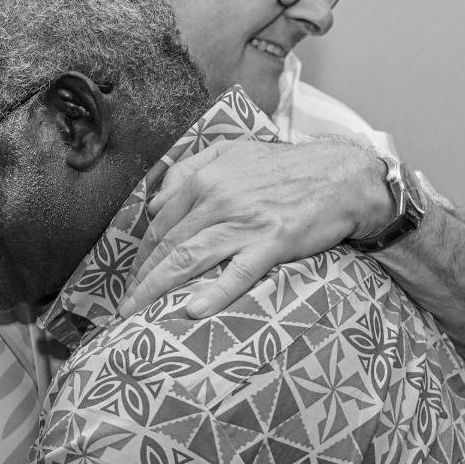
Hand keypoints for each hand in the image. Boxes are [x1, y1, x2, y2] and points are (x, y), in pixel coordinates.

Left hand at [119, 138, 386, 317]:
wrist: (339, 175)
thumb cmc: (285, 167)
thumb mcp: (232, 152)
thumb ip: (190, 169)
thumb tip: (155, 202)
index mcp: (206, 178)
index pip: (161, 222)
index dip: (143, 252)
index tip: (133, 275)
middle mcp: (218, 200)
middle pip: (167, 244)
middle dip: (141, 277)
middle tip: (125, 304)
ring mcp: (244, 223)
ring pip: (189, 258)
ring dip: (157, 287)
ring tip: (137, 311)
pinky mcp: (272, 243)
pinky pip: (238, 272)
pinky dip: (214, 292)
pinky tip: (193, 311)